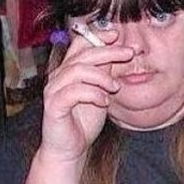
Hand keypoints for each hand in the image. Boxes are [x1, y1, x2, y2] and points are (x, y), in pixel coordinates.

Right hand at [40, 31, 133, 164]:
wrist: (70, 149)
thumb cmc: (83, 122)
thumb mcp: (100, 93)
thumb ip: (105, 74)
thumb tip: (119, 54)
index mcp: (69, 70)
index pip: (80, 44)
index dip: (98, 35)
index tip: (117, 35)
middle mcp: (58, 76)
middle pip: (82, 53)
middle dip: (109, 51)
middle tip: (129, 54)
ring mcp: (54, 90)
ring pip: (77, 70)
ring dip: (102, 76)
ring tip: (116, 87)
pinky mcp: (54, 106)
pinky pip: (73, 92)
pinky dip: (93, 94)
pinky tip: (105, 101)